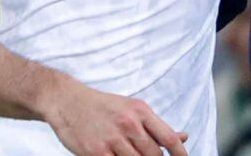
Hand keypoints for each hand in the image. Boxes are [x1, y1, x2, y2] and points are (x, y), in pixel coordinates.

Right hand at [42, 79, 188, 155]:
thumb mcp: (132, 109)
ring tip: (131, 154)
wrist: (67, 101)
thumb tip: (183, 137)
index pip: (169, 138)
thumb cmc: (103, 107)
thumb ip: (155, 126)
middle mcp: (129, 124)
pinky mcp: (96, 152)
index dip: (180, 154)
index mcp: (141, 111)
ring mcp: (113, 139)